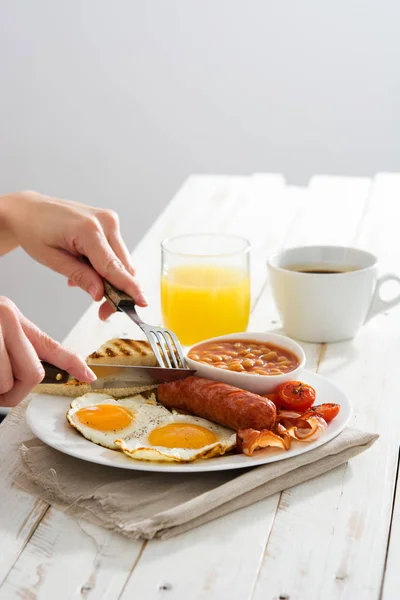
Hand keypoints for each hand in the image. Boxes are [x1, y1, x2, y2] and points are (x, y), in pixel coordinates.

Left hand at [0, 192, 146, 319]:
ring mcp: (109, 220)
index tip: (142, 303)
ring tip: (84, 283)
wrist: (29, 210)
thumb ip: (80, 276)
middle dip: (118, 291)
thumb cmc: (35, 232)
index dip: (129, 288)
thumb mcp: (52, 260)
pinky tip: (87, 269)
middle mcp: (105, 222)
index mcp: (88, 230)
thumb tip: (100, 294)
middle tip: (102, 312)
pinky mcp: (110, 223)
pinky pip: (116, 252)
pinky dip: (107, 267)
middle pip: (123, 266)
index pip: (114, 266)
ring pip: (122, 261)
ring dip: (111, 280)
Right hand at [0, 297, 94, 405]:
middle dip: (16, 389)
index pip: (52, 346)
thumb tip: (44, 371)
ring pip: (8, 384)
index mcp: (12, 316)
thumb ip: (22, 346)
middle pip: (33, 374)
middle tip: (1, 387)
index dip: (74, 365)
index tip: (89, 376)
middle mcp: (5, 320)